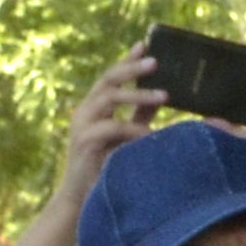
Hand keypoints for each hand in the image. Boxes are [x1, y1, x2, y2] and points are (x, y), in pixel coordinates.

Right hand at [58, 45, 163, 203]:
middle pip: (108, 79)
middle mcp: (85, 111)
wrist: (81, 201)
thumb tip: (162, 98)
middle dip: (132, 68)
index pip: (111, 77)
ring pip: (109, 98)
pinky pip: (111, 127)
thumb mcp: (126, 137)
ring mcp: (81, 125)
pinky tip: (152, 133)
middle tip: (157, 61)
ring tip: (164, 95)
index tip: (146, 44)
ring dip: (138, 94)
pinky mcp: (84, 142)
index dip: (127, 60)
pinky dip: (133, 128)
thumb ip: (140, 117)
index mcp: (95, 108)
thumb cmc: (106, 169)